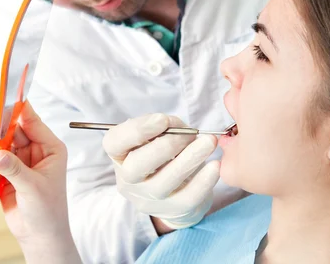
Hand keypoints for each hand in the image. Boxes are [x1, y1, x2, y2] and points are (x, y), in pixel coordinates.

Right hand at [0, 101, 71, 244]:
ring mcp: (19, 161)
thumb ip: (14, 169)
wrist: (39, 233)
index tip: (5, 100)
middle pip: (8, 132)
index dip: (18, 110)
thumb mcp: (33, 187)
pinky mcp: (6, 172)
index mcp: (50, 147)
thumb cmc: (48, 210)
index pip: (32, 121)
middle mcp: (35, 150)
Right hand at [103, 114, 219, 231]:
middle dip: (167, 145)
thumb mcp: (159, 137)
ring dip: (190, 158)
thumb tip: (182, 129)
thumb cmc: (166, 155)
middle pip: (137, 165)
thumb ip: (166, 128)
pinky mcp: (172, 210)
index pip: (114, 143)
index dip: (137, 130)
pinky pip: (188, 197)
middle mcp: (128, 180)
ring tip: (210, 142)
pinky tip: (215, 165)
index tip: (163, 119)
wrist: (176, 191)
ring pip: (165, 181)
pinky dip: (203, 181)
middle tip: (191, 133)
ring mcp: (148, 198)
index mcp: (120, 155)